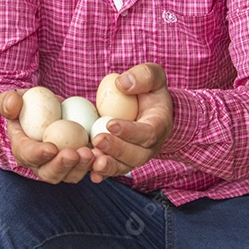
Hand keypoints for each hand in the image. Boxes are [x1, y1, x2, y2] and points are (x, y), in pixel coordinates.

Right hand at [0, 90, 95, 183]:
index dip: (38, 154)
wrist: (46, 109)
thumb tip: (12, 106)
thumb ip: (8, 101)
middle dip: (62, 166)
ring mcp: (60, 165)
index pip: (27, 155)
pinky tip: (104, 155)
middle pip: (50, 173)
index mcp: (22, 148)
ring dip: (81, 167)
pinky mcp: (77, 163)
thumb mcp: (14, 98)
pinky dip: (96, 165)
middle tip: (74, 153)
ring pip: (70, 175)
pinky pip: (86, 169)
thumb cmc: (26, 104)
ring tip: (92, 153)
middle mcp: (40, 163)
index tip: (51, 148)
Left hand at [88, 63, 172, 182]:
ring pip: (125, 166)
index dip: (130, 131)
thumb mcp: (153, 75)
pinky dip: (101, 173)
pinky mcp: (123, 160)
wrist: (150, 107)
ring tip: (92, 158)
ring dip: (108, 165)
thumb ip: (143, 75)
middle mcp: (151, 146)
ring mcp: (137, 156)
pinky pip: (114, 169)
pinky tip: (89, 172)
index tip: (110, 124)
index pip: (148, 133)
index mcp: (159, 125)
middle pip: (137, 155)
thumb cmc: (150, 89)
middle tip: (98, 140)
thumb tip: (122, 84)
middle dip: (117, 150)